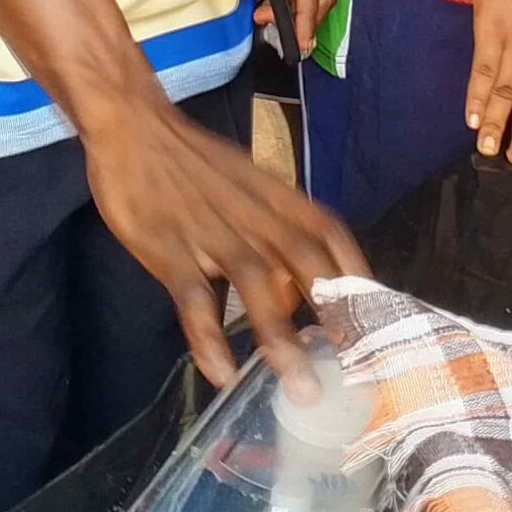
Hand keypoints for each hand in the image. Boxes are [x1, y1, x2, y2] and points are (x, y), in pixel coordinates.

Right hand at [84, 94, 365, 393]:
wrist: (134, 126)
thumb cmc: (193, 162)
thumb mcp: (245, 184)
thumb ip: (273, 227)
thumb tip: (293, 284)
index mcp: (275, 196)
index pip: (329, 230)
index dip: (357, 271)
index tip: (377, 313)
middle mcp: (253, 214)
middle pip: (304, 262)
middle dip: (334, 313)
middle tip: (356, 364)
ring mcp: (211, 230)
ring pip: (255, 283)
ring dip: (281, 336)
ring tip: (300, 385)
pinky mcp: (169, 247)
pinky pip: (194, 297)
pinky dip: (209, 336)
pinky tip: (220, 372)